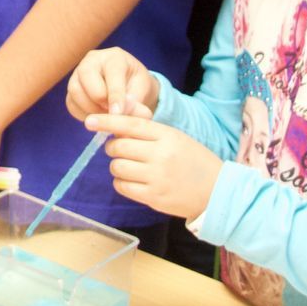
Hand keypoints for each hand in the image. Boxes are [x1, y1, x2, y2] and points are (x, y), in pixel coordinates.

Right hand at [66, 47, 158, 120]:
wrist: (129, 86)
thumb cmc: (137, 86)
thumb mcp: (143, 91)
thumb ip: (133, 103)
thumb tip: (117, 115)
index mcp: (115, 57)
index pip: (112, 73)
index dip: (115, 95)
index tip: (118, 113)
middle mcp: (92, 60)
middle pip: (86, 76)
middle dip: (99, 99)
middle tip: (111, 112)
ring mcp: (78, 72)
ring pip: (75, 91)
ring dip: (90, 109)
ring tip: (106, 115)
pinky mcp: (72, 87)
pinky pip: (71, 103)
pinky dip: (84, 114)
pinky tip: (98, 116)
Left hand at [85, 112, 221, 220]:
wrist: (217, 192)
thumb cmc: (193, 160)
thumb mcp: (176, 137)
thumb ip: (148, 127)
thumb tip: (122, 107)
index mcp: (167, 136)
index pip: (130, 125)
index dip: (107, 121)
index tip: (89, 121)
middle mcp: (160, 155)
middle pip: (118, 146)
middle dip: (113, 147)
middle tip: (121, 149)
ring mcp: (156, 178)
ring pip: (117, 167)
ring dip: (116, 165)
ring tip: (129, 166)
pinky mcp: (153, 197)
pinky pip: (122, 187)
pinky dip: (121, 182)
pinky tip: (132, 180)